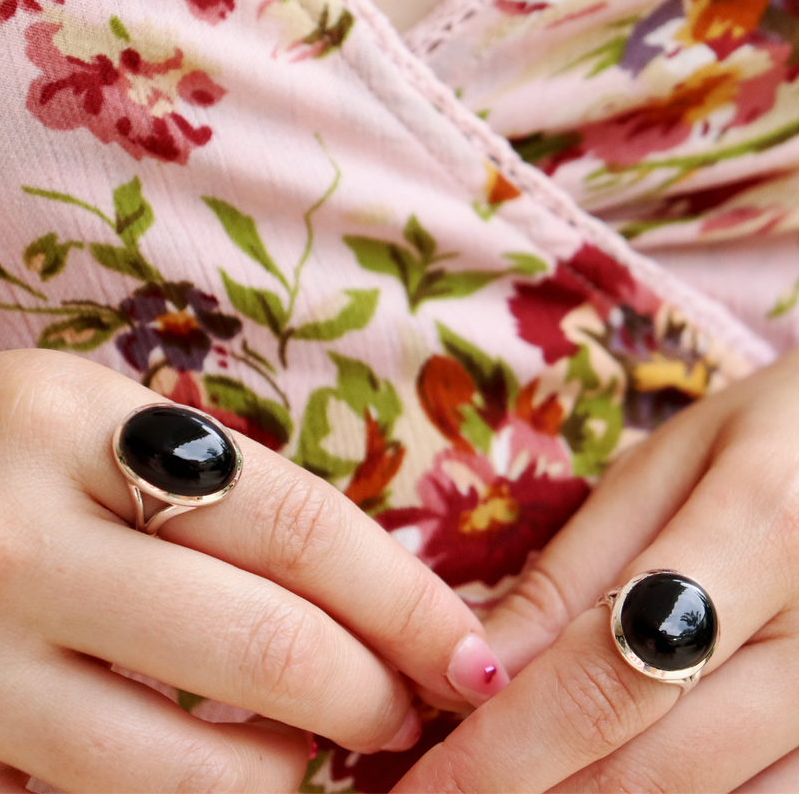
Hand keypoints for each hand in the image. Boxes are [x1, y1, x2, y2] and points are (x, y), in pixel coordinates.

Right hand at [0, 349, 501, 792]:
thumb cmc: (19, 459)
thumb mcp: (113, 432)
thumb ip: (227, 496)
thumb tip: (373, 602)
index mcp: (81, 424)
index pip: (298, 524)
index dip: (404, 600)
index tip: (468, 654)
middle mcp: (23, 535)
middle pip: (262, 645)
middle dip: (369, 697)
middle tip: (411, 710)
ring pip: (184, 765)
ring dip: (293, 771)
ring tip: (332, 751)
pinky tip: (240, 771)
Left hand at [394, 348, 798, 792]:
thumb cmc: (769, 434)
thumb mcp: (664, 471)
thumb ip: (576, 574)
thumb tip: (481, 669)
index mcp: (763, 529)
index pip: (605, 678)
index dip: (502, 753)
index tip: (426, 788)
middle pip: (656, 769)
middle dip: (533, 792)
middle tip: (452, 792)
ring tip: (521, 781)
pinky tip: (611, 779)